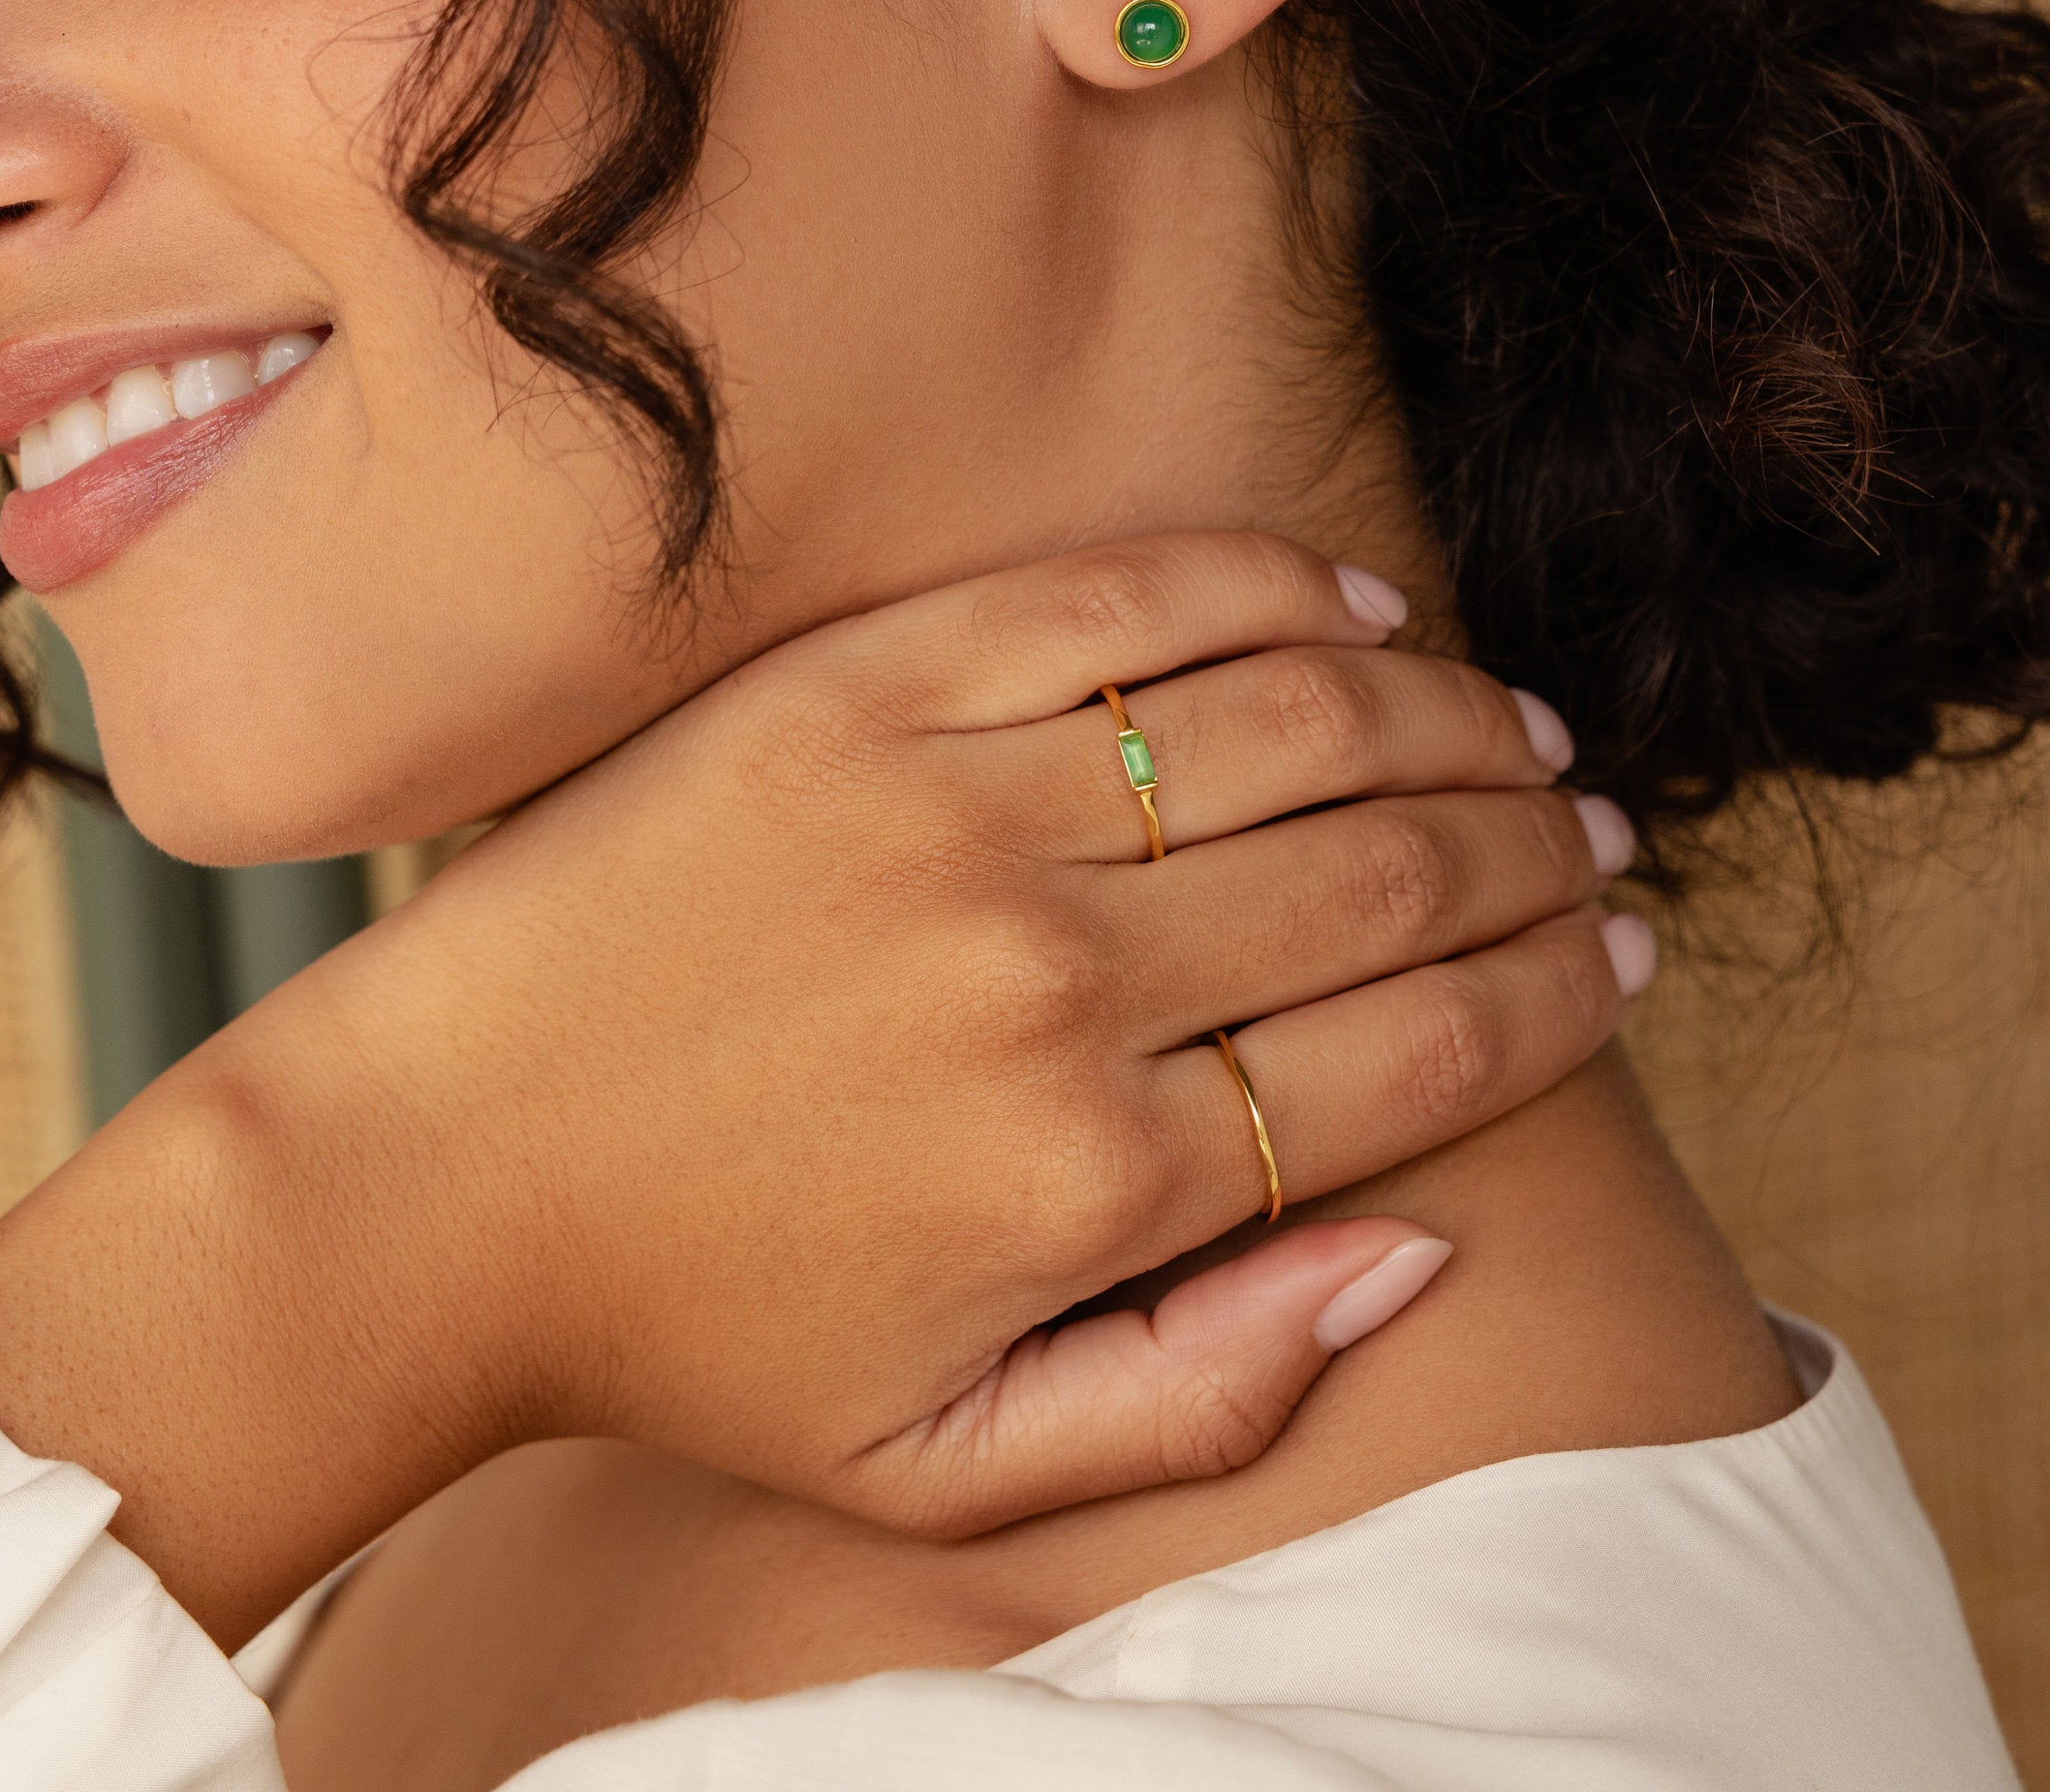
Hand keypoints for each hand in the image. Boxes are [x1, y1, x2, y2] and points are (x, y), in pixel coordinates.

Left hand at [0, 533, 1643, 1644]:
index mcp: (1100, 1179)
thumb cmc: (692, 1331)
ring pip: (1295, 721)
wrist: (425, 1174)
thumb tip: (1418, 1246)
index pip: (1423, 1048)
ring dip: (1446, 710)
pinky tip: (1353, 604)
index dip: (1562, 988)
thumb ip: (1208, 1388)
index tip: (1624, 947)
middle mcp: (1056, 979)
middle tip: (1596, 824)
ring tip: (1514, 723)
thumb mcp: (948, 1462)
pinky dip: (1267, 586)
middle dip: (1539, 841)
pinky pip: (1119, 603)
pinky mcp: (861, 690)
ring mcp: (956, 812)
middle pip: (1390, 872)